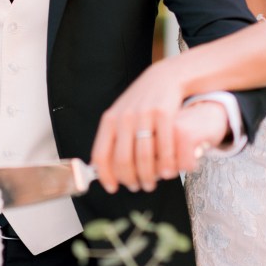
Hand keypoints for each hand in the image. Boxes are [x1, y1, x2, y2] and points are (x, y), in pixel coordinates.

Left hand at [91, 59, 228, 192]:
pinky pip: (164, 146)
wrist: (165, 77)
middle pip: (123, 160)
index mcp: (110, 120)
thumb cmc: (141, 102)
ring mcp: (144, 116)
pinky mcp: (164, 114)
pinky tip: (167, 171)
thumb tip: (97, 167)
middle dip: (130, 179)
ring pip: (144, 157)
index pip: (101, 155)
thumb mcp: (120, 115)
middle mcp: (124, 118)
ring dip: (148, 176)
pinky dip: (166, 164)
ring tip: (151, 183)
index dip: (106, 176)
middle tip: (137, 187)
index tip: (112, 188)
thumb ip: (110, 138)